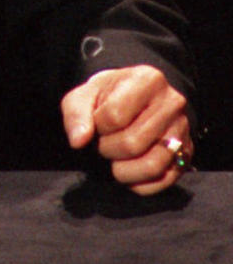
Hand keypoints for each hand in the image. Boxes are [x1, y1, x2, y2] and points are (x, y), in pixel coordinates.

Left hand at [61, 65, 191, 194]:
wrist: (136, 97)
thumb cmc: (109, 95)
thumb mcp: (86, 94)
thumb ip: (76, 114)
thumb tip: (78, 141)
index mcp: (147, 79)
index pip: (115, 116)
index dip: (98, 126)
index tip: (97, 122)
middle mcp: (172, 103)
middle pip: (132, 143)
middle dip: (108, 149)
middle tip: (103, 143)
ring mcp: (183, 130)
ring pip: (152, 165)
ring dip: (122, 170)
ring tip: (114, 158)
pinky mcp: (187, 154)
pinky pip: (163, 181)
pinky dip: (139, 184)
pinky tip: (128, 170)